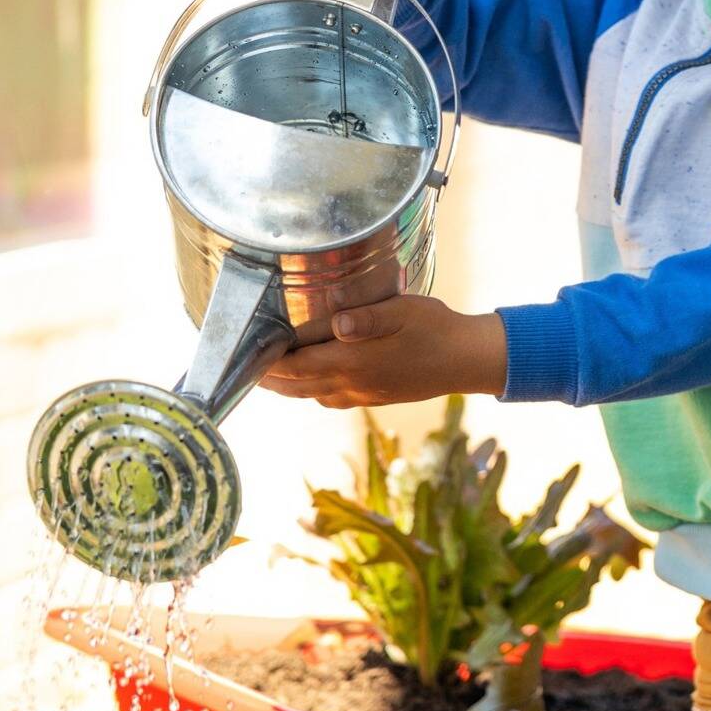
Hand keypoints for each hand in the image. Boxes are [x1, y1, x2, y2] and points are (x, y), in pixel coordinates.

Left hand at [258, 295, 507, 407]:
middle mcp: (352, 384)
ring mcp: (363, 394)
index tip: (247, 350)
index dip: (268, 361)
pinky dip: (311, 391)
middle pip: (297, 385)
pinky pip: (331, 398)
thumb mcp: (403, 311)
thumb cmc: (436, 329)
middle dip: (269, 378)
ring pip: (312, 395)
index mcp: (353, 361)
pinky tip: (312, 380)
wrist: (466, 361)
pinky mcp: (374, 397)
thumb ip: (367, 317)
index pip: (296, 365)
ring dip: (287, 386)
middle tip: (245, 366)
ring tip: (269, 375)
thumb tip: (336, 325)